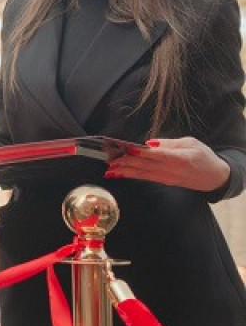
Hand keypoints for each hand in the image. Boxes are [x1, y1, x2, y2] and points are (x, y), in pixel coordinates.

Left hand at [105, 137, 230, 191]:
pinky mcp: (164, 181)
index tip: (129, 149)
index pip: (158, 155)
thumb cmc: (204, 157)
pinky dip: (131, 176)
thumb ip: (170, 143)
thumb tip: (150, 143)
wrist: (215, 177)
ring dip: (125, 171)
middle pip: (146, 165)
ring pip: (143, 173)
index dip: (143, 153)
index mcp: (181, 158)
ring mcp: (167, 177)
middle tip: (110, 158)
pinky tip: (119, 174)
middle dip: (126, 161)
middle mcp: (172, 170)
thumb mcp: (191, 143)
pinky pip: (145, 178)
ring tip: (109, 168)